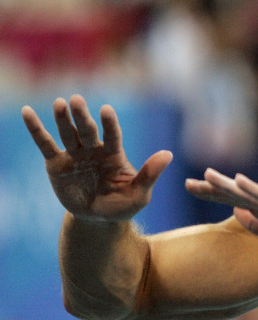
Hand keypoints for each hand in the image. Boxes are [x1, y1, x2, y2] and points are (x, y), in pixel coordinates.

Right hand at [22, 95, 172, 221]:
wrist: (98, 220)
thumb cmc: (123, 205)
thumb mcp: (139, 194)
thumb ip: (150, 174)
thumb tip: (169, 154)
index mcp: (114, 155)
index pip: (112, 136)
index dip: (109, 124)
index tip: (106, 110)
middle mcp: (94, 150)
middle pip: (88, 130)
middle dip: (82, 116)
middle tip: (77, 100)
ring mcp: (75, 155)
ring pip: (68, 134)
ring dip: (62, 119)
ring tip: (59, 103)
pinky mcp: (57, 164)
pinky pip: (45, 144)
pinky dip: (36, 129)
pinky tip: (27, 113)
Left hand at [187, 169, 257, 266]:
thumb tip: (237, 213)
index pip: (236, 202)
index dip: (213, 194)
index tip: (191, 187)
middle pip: (237, 196)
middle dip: (211, 190)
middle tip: (186, 184)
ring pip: (250, 195)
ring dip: (228, 186)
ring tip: (206, 175)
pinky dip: (254, 190)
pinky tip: (238, 181)